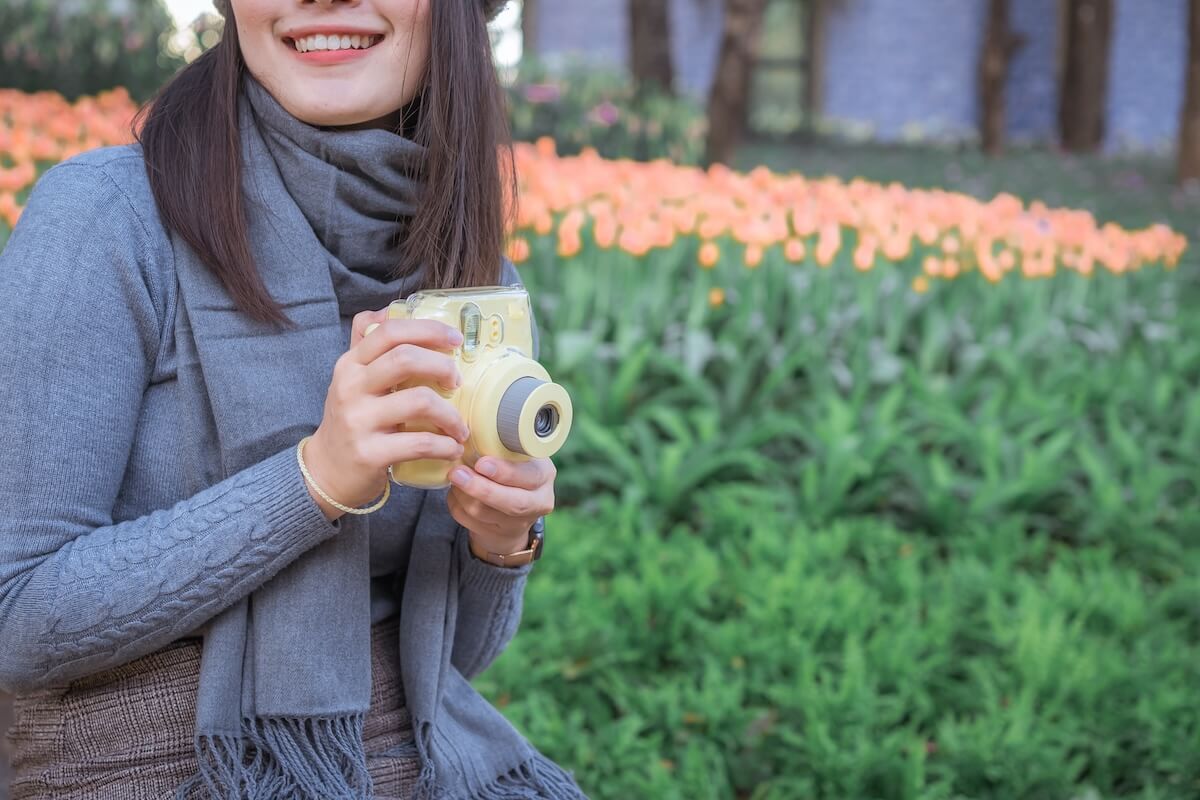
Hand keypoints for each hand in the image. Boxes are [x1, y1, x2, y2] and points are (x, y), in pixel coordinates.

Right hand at [302, 308, 470, 521]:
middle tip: (458, 382)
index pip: (389, 332)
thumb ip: (366, 343)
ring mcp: (358, 421)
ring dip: (451, 415)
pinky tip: (452, 448)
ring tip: (460, 427)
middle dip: (442, 367)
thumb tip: (387, 311)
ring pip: (418, 401)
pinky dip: (444, 446)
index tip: (455, 340)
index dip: (428, 330)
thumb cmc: (350, 420)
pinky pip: (418, 443)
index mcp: (351, 364)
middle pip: (405, 359)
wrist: (326, 470)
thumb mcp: (351, 378)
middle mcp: (351, 388)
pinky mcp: (369, 453)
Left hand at [446, 456, 555, 556]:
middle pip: (511, 502)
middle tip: (456, 473)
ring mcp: (520, 523)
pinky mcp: (498, 535)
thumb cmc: (513, 466)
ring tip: (453, 476)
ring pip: (485, 513)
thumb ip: (503, 446)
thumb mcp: (517, 453)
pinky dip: (457, 505)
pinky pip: (470, 522)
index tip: (482, 463)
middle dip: (481, 488)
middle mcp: (539, 501)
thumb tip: (469, 431)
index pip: (529, 476)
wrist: (516, 504)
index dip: (505, 472)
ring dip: (462, 494)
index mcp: (545, 475)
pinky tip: (456, 491)